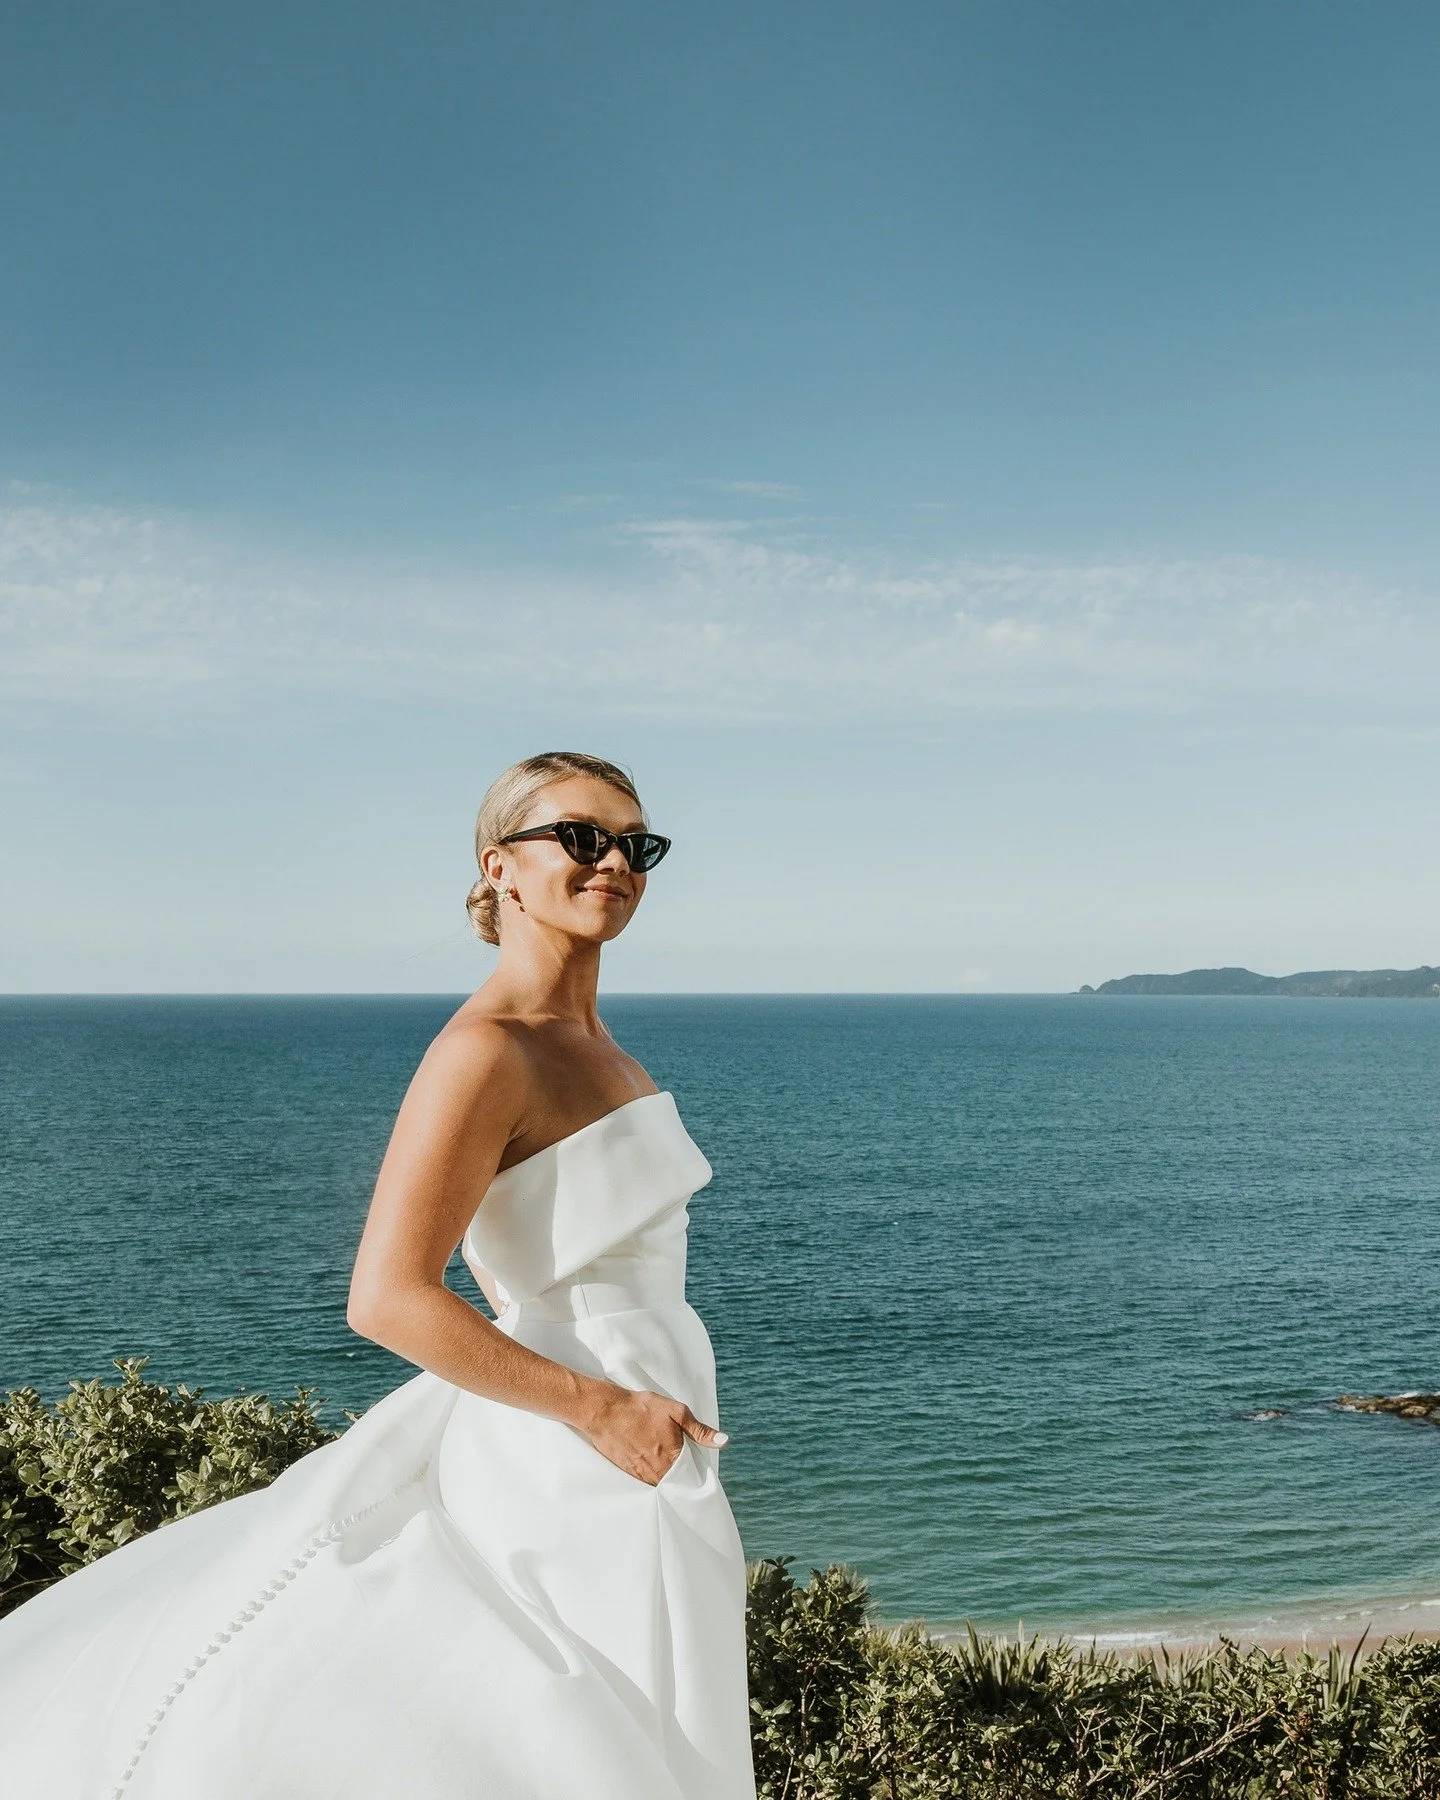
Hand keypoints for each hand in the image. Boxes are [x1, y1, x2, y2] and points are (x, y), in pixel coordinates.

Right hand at [579, 1383, 729, 1486]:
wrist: (605, 1412)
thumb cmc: (641, 1408)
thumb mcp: (676, 1412)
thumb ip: (700, 1430)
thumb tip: (724, 1441)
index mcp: (673, 1457)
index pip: (692, 1476)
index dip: (695, 1471)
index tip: (695, 1466)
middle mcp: (658, 1472)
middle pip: (676, 1483)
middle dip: (681, 1476)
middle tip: (679, 1460)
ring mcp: (641, 1475)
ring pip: (660, 1483)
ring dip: (664, 1476)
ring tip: (662, 1458)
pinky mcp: (628, 1474)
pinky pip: (644, 1481)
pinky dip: (650, 1474)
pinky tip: (648, 1459)